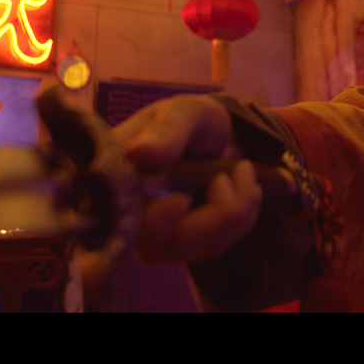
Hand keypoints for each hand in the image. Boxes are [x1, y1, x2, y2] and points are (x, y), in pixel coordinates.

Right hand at [113, 95, 261, 263]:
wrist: (215, 136)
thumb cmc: (192, 120)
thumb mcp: (185, 113)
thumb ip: (166, 131)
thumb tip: (139, 152)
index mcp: (116, 179)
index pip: (120, 219)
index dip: (152, 221)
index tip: (182, 200)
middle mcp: (127, 215)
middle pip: (159, 244)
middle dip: (213, 213)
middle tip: (242, 168)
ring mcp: (153, 236)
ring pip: (190, 249)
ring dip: (233, 212)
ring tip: (244, 171)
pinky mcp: (181, 246)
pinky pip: (212, 247)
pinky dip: (239, 219)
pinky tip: (246, 190)